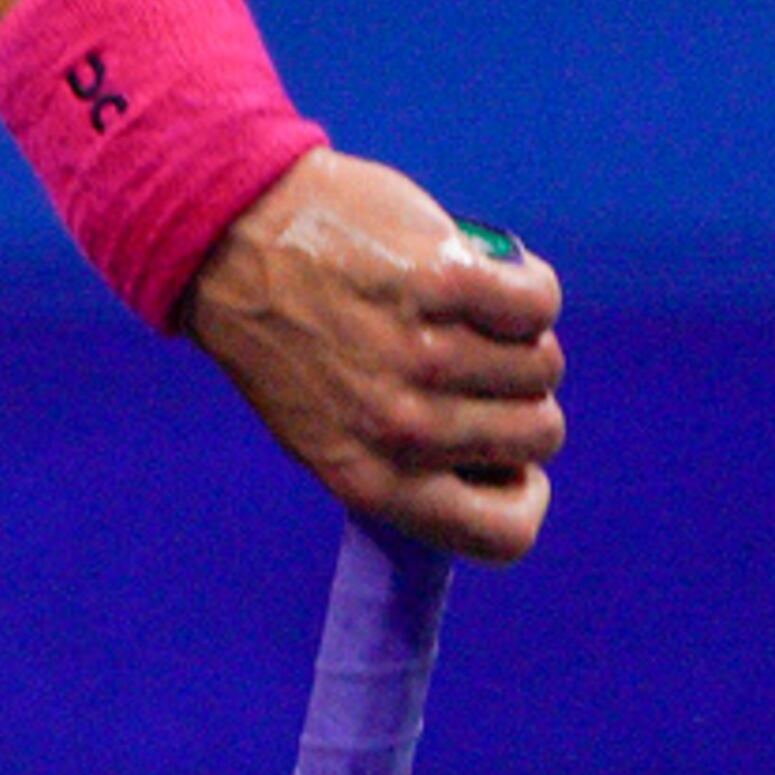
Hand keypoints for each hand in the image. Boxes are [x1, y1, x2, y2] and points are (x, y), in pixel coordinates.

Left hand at [175, 149, 564, 563]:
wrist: (232, 240)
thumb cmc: (285, 336)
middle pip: (539, 435)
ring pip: (543, 365)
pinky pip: (538, 302)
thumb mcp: (324, 431)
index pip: (502, 534)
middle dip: (520, 401)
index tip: (509, 462)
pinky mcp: (450, 280)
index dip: (522, 494)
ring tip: (463, 316)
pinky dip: (522, 285)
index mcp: (370, 482)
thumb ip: (403, 462)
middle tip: (474, 364)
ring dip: (519, 340)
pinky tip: (482, 274)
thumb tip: (499, 466)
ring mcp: (427, 354)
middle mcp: (402, 430)